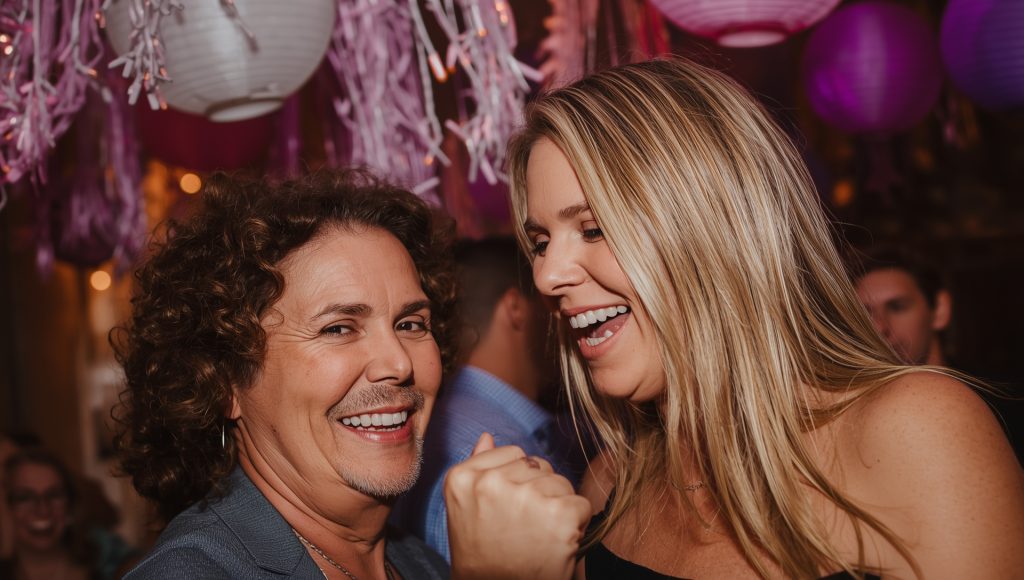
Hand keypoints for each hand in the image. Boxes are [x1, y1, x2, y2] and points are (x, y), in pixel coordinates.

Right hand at [445, 433, 591, 579]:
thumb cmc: (484, 556)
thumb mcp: (466, 510)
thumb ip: (478, 469)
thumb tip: (487, 436)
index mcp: (463, 477)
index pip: (514, 454)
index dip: (519, 482)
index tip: (509, 510)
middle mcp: (492, 482)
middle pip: (538, 466)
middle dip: (539, 492)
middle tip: (524, 528)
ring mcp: (525, 496)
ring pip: (560, 483)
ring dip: (557, 508)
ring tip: (538, 536)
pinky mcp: (558, 513)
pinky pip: (580, 504)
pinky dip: (576, 525)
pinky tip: (556, 543)